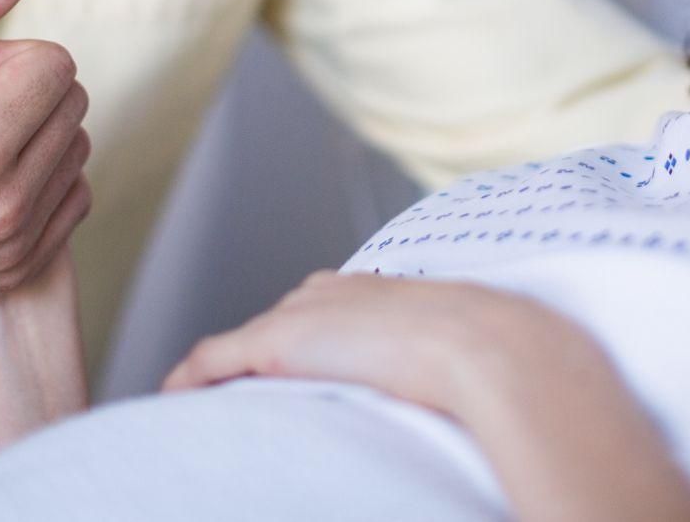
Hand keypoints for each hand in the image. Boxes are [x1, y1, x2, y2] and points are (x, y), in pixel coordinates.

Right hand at [0, 24, 94, 305]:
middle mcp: (4, 204)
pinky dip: (41, 181)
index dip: (8, 58)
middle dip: (27, 94)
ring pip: (74, 153)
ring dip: (36, 134)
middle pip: (71, 107)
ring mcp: (12, 245)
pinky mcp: (16, 271)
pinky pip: (71, 200)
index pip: (52, 66)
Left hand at [160, 272, 689, 521]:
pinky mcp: (280, 344)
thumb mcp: (490, 351)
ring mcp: (312, 316)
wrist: (499, 353)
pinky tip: (175, 397)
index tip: (313, 354)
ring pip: (252, 336)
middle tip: (251, 377)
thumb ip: (476, 363)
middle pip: (292, 313)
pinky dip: (195, 377)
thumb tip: (515, 396)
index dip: (322, 328)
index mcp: (396, 290)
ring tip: (208, 393)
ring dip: (231, 363)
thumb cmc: (513, 358)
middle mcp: (347, 292)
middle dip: (271, 340)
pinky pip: (219, 359)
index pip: (340, 301)